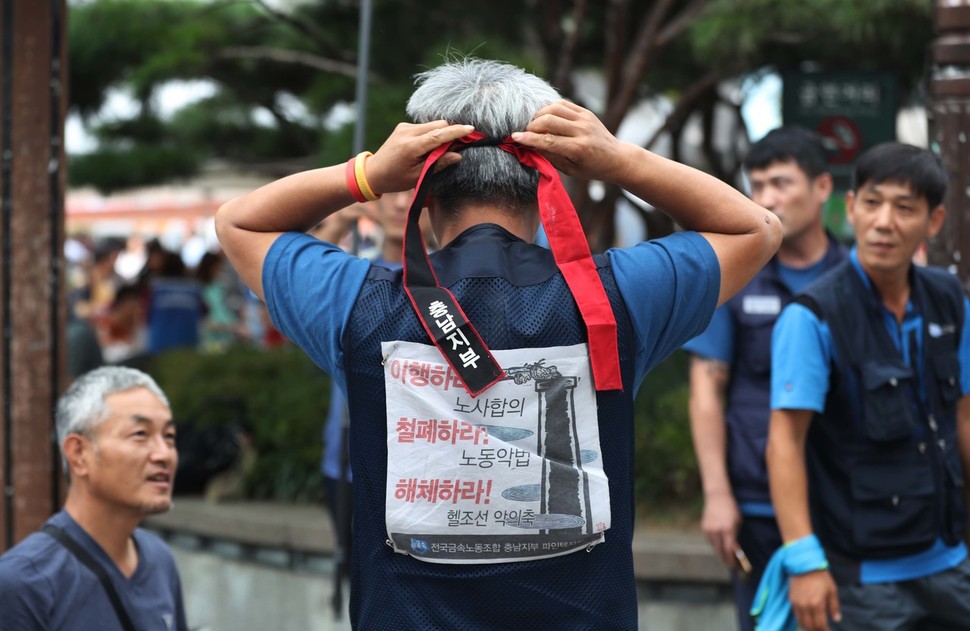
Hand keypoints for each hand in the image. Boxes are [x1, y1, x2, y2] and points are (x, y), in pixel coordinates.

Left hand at [366, 121, 473, 194]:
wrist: (373, 172)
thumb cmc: (395, 179)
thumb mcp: (418, 176)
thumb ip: (438, 164)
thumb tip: (458, 156)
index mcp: (411, 147)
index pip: (439, 135)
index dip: (457, 131)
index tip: (471, 129)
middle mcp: (407, 132)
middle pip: (438, 125)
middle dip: (451, 132)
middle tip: (458, 146)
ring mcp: (404, 127)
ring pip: (432, 124)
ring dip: (441, 134)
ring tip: (441, 151)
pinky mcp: (403, 126)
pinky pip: (424, 127)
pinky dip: (431, 134)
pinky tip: (428, 148)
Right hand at [510, 100, 626, 182]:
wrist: (616, 157)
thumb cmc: (591, 168)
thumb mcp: (570, 169)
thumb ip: (550, 157)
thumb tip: (529, 147)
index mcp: (579, 149)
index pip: (548, 140)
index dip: (529, 139)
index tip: (514, 137)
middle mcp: (582, 131)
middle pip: (548, 121)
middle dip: (531, 126)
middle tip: (525, 133)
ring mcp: (585, 119)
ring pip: (553, 109)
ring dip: (539, 116)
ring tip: (534, 126)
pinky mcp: (585, 111)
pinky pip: (562, 104)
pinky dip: (549, 109)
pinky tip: (544, 117)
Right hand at [700, 491, 740, 568]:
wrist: (717, 496)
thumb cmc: (731, 509)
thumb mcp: (737, 522)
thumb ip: (735, 536)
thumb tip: (734, 550)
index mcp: (728, 528)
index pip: (728, 549)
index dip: (731, 559)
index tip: (734, 566)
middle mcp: (717, 530)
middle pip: (720, 550)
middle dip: (725, 558)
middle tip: (730, 565)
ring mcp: (709, 528)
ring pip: (714, 545)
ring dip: (720, 551)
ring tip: (725, 556)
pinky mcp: (703, 527)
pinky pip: (710, 539)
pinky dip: (715, 543)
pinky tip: (719, 544)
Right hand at [790, 570, 840, 630]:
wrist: (804, 565)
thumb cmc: (820, 577)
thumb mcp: (832, 590)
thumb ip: (834, 606)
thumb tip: (836, 619)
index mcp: (817, 604)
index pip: (820, 624)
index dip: (824, 630)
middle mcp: (806, 606)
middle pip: (810, 626)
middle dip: (816, 630)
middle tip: (821, 630)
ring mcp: (797, 603)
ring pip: (801, 622)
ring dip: (808, 627)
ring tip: (814, 628)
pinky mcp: (791, 600)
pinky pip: (796, 615)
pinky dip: (801, 620)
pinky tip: (807, 620)